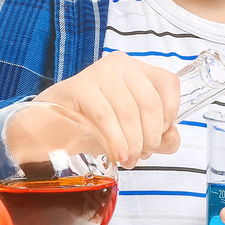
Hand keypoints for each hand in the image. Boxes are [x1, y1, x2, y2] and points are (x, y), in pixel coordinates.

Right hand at [32, 51, 181, 168]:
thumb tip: (173, 136)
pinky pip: (106, 117)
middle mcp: (120, 65)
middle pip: (150, 102)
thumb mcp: (133, 132)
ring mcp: (99, 73)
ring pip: (129, 112)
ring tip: (128, 159)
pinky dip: (116, 141)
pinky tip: (116, 155)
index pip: (169, 83)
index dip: (170, 113)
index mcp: (138, 69)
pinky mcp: (80, 86)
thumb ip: (160, 137)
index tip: (161, 134)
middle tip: (142, 155)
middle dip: (150, 136)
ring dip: (133, 143)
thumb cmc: (95, 125)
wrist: (52, 128)